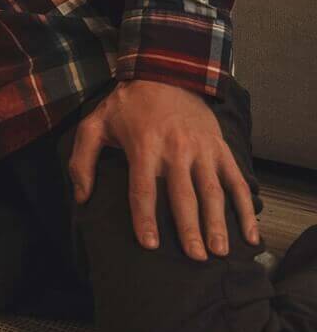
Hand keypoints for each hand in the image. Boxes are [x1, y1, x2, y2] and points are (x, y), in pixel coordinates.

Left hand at [68, 79, 258, 260]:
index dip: (145, 218)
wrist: (164, 74)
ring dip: (218, 222)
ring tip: (220, 250)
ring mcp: (202, 149)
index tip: (149, 244)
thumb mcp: (94, 125)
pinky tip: (250, 233)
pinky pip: (237, 180)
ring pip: (213, 191)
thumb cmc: (125, 106)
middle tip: (195, 257)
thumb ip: (81, 160)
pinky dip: (245, 207)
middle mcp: (176, 149)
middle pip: (183, 195)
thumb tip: (81, 197)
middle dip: (190, 228)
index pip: (143, 189)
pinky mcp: (220, 148)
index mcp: (144, 146)